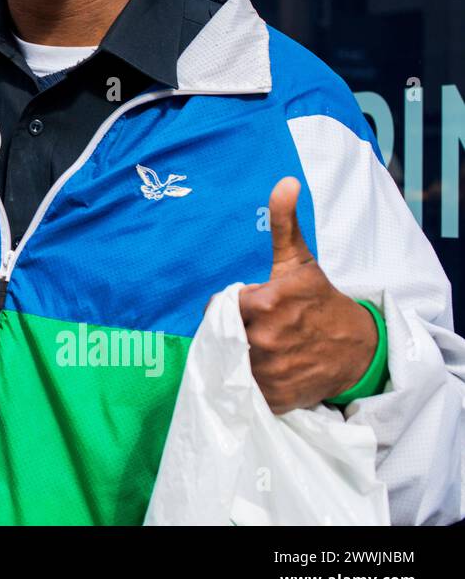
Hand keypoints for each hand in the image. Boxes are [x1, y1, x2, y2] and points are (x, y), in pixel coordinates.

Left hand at [239, 176, 377, 412]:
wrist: (358, 349)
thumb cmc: (321, 301)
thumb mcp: (299, 261)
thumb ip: (283, 222)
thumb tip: (285, 182)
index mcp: (264, 303)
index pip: (220, 306)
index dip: (232, 306)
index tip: (253, 306)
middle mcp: (264, 339)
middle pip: (222, 334)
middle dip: (235, 330)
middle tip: (261, 328)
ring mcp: (269, 371)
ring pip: (230, 362)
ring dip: (240, 356)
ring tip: (266, 348)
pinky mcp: (274, 396)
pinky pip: (244, 389)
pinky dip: (251, 383)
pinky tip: (271, 369)